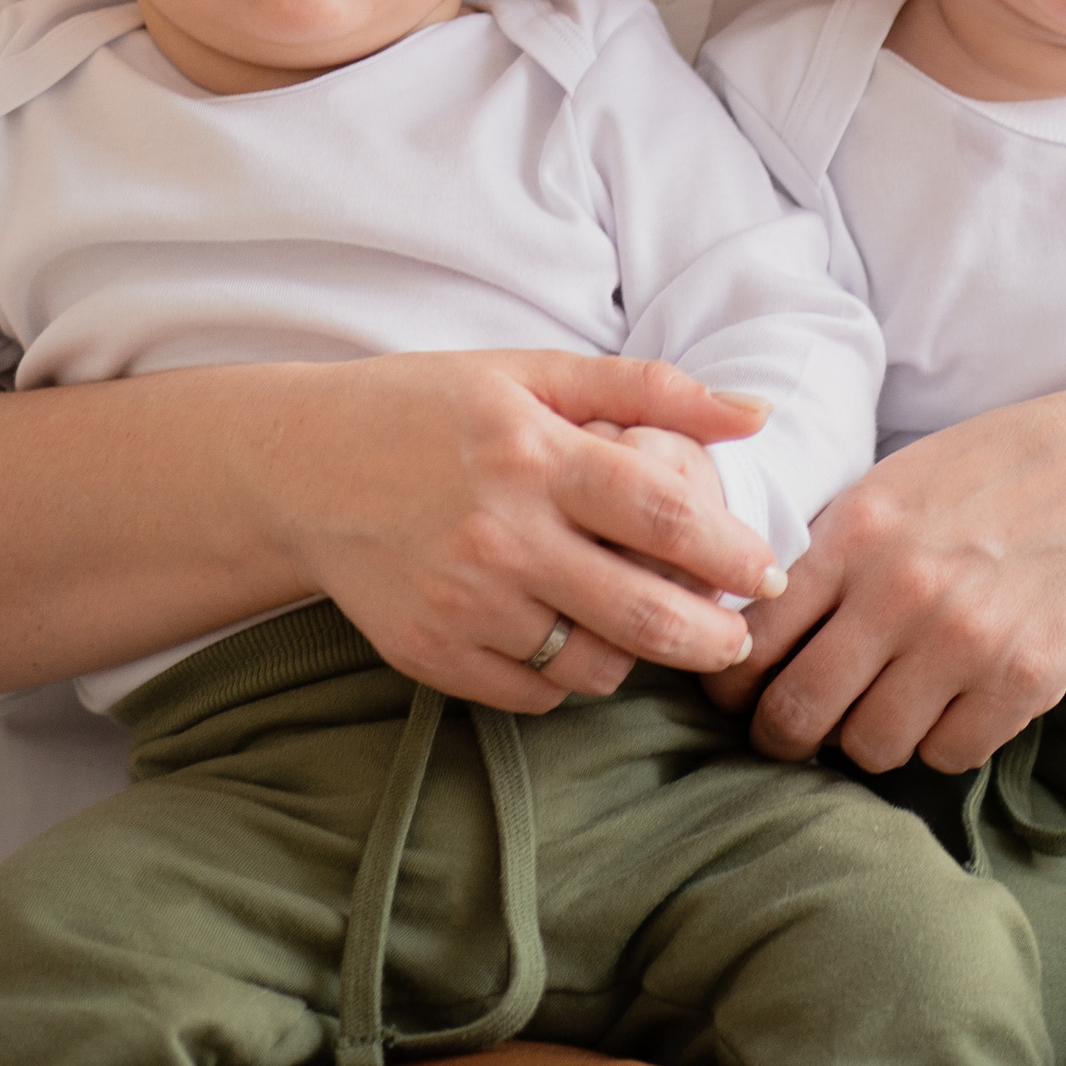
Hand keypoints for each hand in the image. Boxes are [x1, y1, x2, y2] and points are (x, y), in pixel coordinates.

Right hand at [252, 351, 787, 714]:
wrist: (298, 468)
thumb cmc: (425, 408)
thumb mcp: (529, 372)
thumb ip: (647, 388)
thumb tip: (756, 413)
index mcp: (533, 453)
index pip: (663, 515)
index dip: (732, 552)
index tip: (768, 572)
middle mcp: (500, 533)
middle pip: (642, 612)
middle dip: (711, 635)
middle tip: (736, 635)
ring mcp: (463, 602)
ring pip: (595, 664)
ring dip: (639, 656)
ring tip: (645, 628)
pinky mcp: (430, 653)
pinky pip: (536, 692)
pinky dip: (568, 676)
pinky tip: (567, 637)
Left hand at [705, 385, 1065, 774]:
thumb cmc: (990, 474)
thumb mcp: (890, 484)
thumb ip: (823, 549)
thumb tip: (745, 619)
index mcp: (855, 534)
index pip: (752, 638)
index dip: (729, 682)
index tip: (737, 691)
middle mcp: (901, 592)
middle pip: (797, 713)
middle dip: (782, 734)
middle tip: (791, 731)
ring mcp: (964, 643)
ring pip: (870, 747)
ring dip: (869, 736)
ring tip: (887, 702)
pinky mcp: (1024, 683)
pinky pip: (947, 755)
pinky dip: (941, 739)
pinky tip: (954, 698)